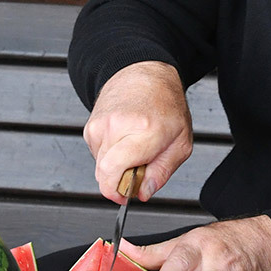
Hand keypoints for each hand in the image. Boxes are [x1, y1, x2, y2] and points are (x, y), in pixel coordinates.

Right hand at [83, 61, 192, 202]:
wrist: (145, 74)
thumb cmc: (166, 105)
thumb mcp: (180, 143)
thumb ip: (162, 172)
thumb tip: (143, 193)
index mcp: (144, 131)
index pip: (113, 171)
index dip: (116, 191)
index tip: (125, 196)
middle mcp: (117, 127)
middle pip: (104, 174)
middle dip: (120, 181)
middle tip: (140, 169)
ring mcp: (100, 125)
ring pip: (100, 166)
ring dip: (116, 167)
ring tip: (134, 148)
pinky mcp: (90, 126)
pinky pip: (97, 154)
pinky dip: (110, 155)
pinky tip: (123, 139)